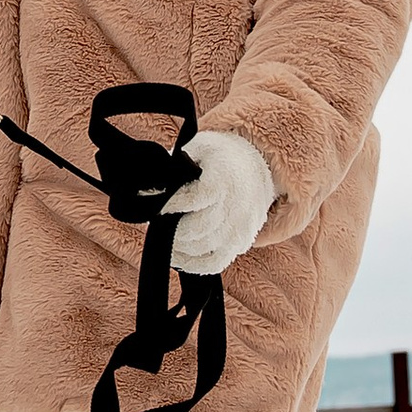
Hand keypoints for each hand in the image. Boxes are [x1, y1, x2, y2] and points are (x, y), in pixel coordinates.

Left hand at [168, 131, 276, 276]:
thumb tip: (150, 187)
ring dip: (178, 246)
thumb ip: (174, 165)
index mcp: (223, 180)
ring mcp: (240, 228)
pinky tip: (180, 254)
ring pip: (202, 249)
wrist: (260, 166)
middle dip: (171, 229)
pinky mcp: (242, 242)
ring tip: (166, 237)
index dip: (169, 205)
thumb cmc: (222, 156)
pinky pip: (215, 263)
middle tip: (159, 222)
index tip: (154, 204)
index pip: (192, 199)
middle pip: (195, 229)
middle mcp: (235, 207)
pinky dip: (193, 264)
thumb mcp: (198, 147)